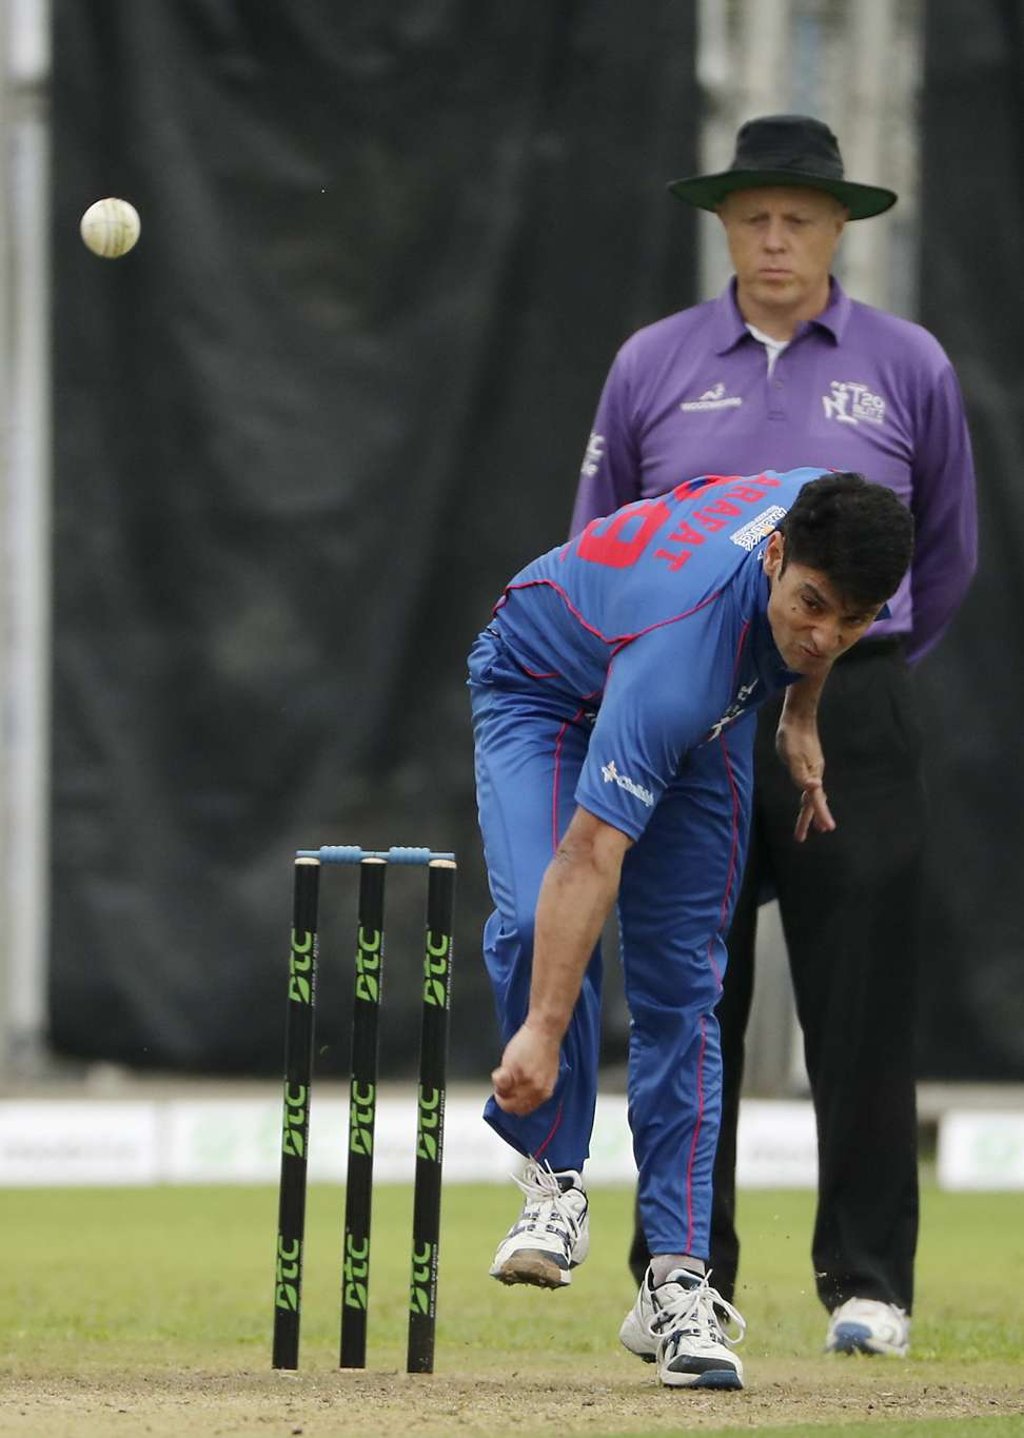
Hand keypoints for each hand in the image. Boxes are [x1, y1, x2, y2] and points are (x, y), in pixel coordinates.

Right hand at [491, 1022, 559, 1115]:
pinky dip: (496, 1079)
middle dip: (504, 1099)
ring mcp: (525, 1081)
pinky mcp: (514, 1070)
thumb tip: (522, 1096)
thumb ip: (535, 1088)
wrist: (545, 1031)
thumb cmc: (545, 1048)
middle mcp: (536, 1090)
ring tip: (503, 1076)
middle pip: (513, 1107)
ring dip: (500, 1089)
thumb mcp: (547, 1075)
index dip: (514, 1104)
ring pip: (504, 1097)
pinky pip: (499, 1083)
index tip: (509, 1099)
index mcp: (545, 1092)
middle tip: (502, 1089)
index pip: (525, 1110)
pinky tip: (500, 1071)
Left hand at [776, 709, 835, 841]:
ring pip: (813, 794)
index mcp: (813, 775)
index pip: (816, 800)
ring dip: (811, 810)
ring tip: (813, 824)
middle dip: (809, 820)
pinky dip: (810, 796)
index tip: (828, 830)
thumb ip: (801, 774)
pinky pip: (810, 786)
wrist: (798, 717)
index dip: (820, 815)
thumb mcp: (792, 757)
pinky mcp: (809, 763)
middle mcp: (815, 774)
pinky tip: (809, 794)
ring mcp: (813, 768)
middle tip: (800, 838)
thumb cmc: (792, 736)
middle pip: (813, 801)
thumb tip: (815, 788)